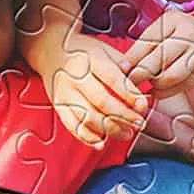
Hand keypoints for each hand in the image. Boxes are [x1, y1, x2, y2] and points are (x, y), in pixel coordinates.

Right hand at [38, 34, 150, 148]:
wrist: (49, 49)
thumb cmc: (83, 51)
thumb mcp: (104, 49)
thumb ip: (122, 66)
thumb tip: (140, 84)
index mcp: (91, 59)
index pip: (113, 79)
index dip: (129, 94)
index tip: (143, 105)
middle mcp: (76, 76)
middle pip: (101, 101)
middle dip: (124, 116)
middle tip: (140, 124)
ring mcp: (65, 92)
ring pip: (88, 116)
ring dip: (110, 129)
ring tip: (127, 133)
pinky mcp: (58, 105)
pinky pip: (72, 125)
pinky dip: (87, 137)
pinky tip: (102, 143)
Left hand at [123, 10, 193, 93]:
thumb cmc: (184, 37)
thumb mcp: (168, 32)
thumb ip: (148, 45)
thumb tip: (122, 67)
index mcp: (172, 20)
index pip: (147, 41)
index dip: (131, 57)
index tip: (120, 69)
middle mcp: (186, 33)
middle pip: (157, 58)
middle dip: (140, 74)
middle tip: (129, 83)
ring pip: (169, 75)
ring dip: (155, 84)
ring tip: (148, 86)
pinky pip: (181, 85)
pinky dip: (167, 92)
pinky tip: (158, 92)